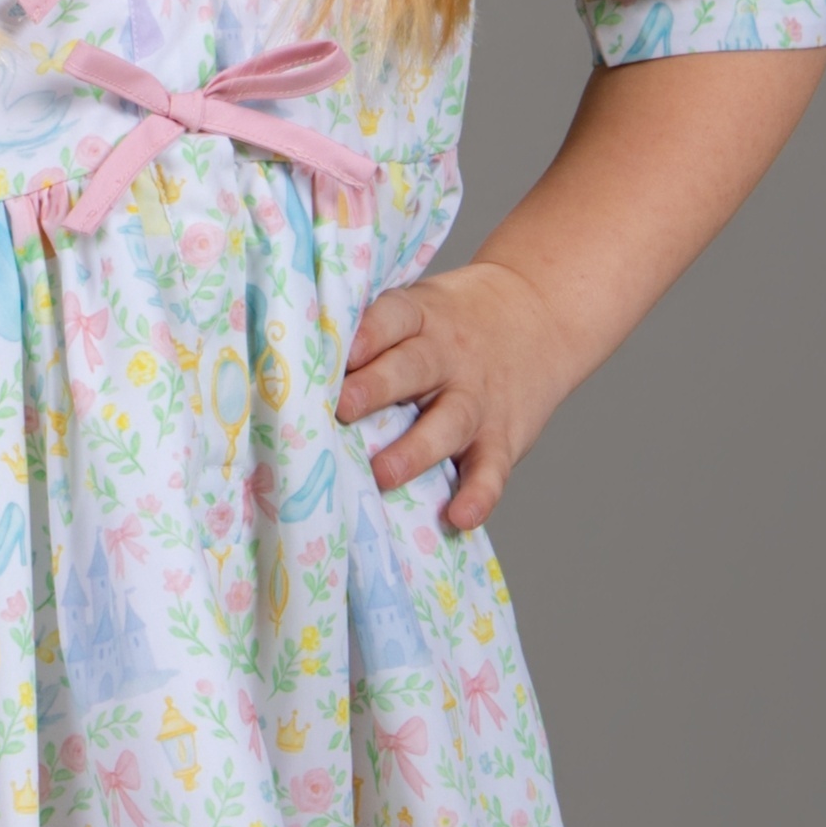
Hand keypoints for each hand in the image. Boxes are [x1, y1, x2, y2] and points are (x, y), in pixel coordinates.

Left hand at [334, 255, 573, 533]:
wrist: (540, 314)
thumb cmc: (449, 324)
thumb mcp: (417, 309)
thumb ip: (370, 336)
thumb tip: (286, 369)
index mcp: (420, 318)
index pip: (393, 317)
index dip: (365, 333)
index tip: (334, 350)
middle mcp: (448, 356)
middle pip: (412, 369)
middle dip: (376, 388)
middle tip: (341, 408)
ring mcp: (476, 399)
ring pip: (448, 422)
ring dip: (414, 450)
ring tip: (382, 473)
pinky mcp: (503, 437)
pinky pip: (492, 469)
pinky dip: (479, 495)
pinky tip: (459, 516)